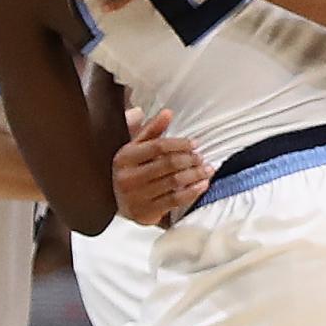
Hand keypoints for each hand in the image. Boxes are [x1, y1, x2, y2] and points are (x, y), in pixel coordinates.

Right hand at [111, 107, 212, 225]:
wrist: (118, 205)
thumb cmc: (131, 171)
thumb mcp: (135, 148)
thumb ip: (151, 130)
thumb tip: (167, 112)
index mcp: (124, 157)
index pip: (157, 146)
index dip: (179, 143)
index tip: (195, 143)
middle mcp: (127, 177)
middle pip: (168, 164)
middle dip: (189, 159)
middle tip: (202, 157)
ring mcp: (136, 196)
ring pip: (174, 182)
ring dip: (195, 174)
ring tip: (207, 169)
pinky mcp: (146, 212)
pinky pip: (175, 200)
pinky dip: (193, 191)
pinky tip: (203, 184)